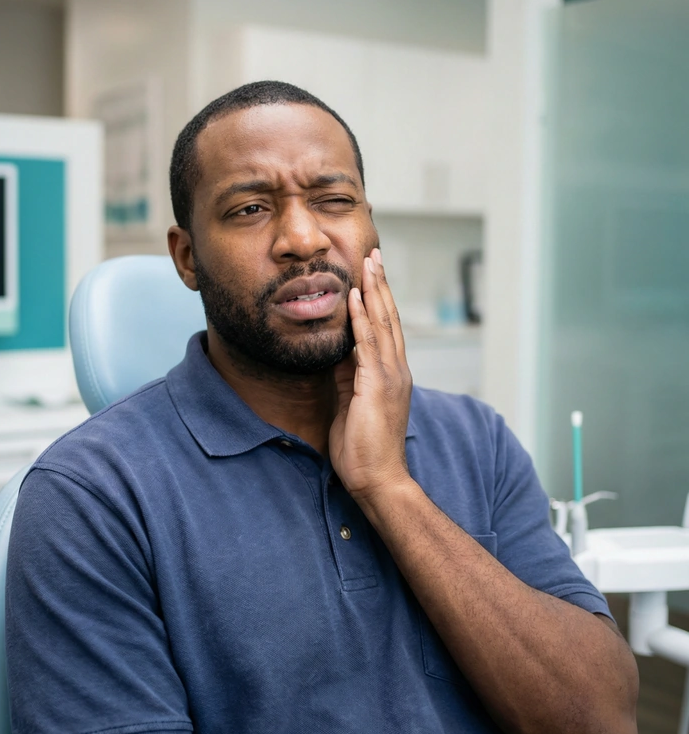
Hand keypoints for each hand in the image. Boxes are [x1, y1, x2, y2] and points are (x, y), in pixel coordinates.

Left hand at [329, 248, 412, 503]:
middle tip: (374, 254)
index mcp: (391, 375)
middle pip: (389, 317)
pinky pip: (368, 343)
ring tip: (368, 262)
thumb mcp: (350, 404)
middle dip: (381, 284)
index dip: (379, 298)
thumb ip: (347, 377)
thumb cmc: (363, 450)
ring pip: (382, 323)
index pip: (386, 328)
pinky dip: (362, 317)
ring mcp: (390, 376)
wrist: (377, 480)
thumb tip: (338, 353)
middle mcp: (396, 370)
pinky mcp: (377, 385)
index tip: (371, 273)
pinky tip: (355, 296)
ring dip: (374, 290)